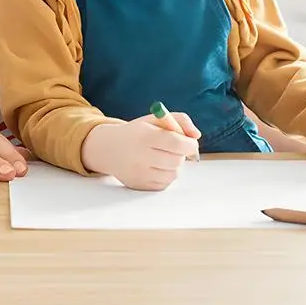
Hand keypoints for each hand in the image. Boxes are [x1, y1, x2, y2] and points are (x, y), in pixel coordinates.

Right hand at [81, 113, 200, 190]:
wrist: (108, 148)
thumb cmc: (137, 131)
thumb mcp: (156, 118)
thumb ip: (180, 120)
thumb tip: (196, 136)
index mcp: (145, 136)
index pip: (177, 144)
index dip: (190, 144)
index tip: (191, 142)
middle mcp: (140, 156)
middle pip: (177, 161)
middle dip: (181, 154)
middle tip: (173, 147)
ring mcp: (139, 173)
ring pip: (173, 174)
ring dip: (173, 165)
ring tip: (162, 156)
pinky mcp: (139, 185)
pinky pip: (165, 184)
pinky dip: (165, 175)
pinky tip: (155, 166)